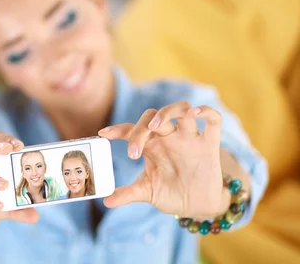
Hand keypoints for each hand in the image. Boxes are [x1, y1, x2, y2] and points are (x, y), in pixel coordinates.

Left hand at [99, 102, 225, 218]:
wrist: (197, 207)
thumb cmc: (170, 194)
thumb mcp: (147, 192)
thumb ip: (127, 194)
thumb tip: (106, 201)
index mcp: (151, 145)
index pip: (132, 129)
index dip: (117, 129)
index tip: (103, 134)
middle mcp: (168, 137)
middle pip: (153, 117)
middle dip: (140, 128)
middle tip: (134, 151)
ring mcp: (189, 139)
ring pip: (181, 109)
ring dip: (168, 111)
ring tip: (155, 125)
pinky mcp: (209, 145)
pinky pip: (213, 120)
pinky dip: (206, 111)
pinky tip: (196, 113)